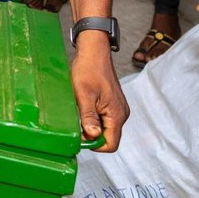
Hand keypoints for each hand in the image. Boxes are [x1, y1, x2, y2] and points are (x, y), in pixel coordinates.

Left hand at [69, 34, 127, 151]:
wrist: (94, 52)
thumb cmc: (88, 70)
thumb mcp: (83, 95)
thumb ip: (89, 117)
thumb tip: (93, 136)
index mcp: (117, 114)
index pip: (111, 145)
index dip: (94, 145)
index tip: (80, 136)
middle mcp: (122, 114)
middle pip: (108, 138)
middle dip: (92, 136)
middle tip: (76, 123)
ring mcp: (118, 109)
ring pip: (106, 128)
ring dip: (92, 126)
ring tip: (80, 111)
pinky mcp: (113, 104)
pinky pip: (105, 119)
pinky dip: (94, 118)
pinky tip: (84, 107)